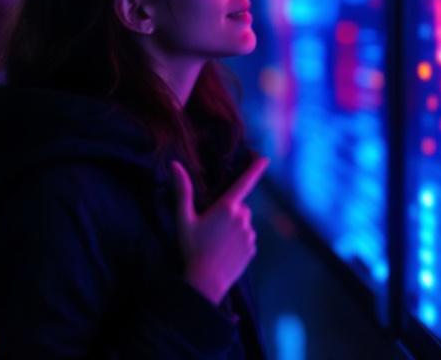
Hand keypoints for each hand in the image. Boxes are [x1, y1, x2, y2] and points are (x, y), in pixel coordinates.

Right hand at [171, 157, 267, 303]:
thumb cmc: (192, 248)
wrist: (206, 281)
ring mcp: (249, 234)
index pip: (244, 182)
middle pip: (240, 207)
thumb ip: (182, 191)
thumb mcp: (184, 219)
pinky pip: (247, 239)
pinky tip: (225, 252)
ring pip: (244, 224)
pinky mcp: (252, 249)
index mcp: (227, 207)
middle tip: (211, 228)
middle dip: (229, 212)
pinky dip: (238, 242)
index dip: (255, 169)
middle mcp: (242, 217)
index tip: (265, 158)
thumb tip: (175, 164)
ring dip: (234, 228)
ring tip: (216, 243)